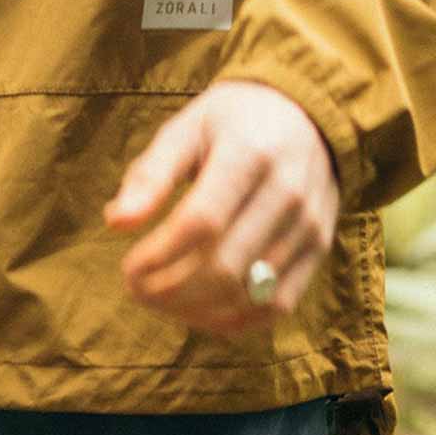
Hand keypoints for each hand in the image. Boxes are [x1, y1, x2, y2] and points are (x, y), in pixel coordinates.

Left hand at [106, 81, 339, 336]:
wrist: (307, 113)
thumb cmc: (231, 124)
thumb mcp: (186, 130)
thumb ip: (151, 175)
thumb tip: (115, 222)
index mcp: (250, 153)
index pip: (201, 223)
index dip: (159, 256)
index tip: (129, 268)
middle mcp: (288, 191)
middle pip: (223, 268)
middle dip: (170, 291)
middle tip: (138, 291)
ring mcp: (309, 224)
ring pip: (247, 295)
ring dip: (194, 311)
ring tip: (162, 301)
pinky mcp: (319, 249)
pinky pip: (275, 306)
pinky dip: (233, 321)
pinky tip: (200, 312)